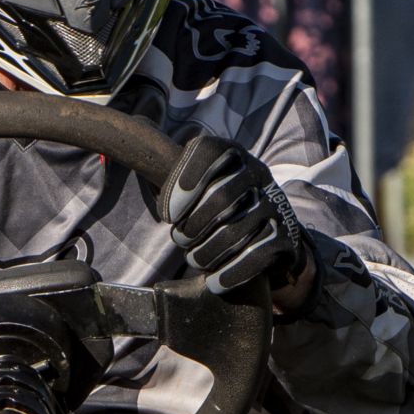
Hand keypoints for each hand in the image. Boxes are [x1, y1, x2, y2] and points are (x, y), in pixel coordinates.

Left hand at [162, 132, 302, 294]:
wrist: (272, 234)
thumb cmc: (222, 208)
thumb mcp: (200, 183)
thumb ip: (170, 169)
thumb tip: (128, 131)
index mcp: (233, 155)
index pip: (209, 152)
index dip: (185, 181)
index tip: (168, 214)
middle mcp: (257, 173)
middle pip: (222, 196)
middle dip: (193, 225)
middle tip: (180, 239)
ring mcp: (274, 204)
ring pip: (236, 230)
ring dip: (207, 252)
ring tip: (195, 259)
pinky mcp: (285, 235)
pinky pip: (256, 255)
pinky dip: (230, 272)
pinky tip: (214, 281)